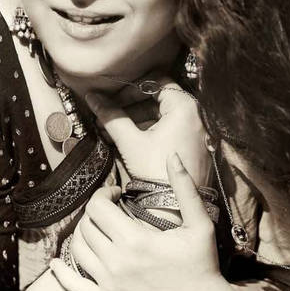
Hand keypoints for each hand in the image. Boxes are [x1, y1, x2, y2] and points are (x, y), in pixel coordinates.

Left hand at [52, 154, 234, 290]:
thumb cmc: (202, 266)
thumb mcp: (199, 224)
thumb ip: (184, 187)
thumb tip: (173, 156)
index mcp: (135, 240)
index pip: (98, 207)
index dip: (102, 194)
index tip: (115, 194)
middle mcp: (116, 261)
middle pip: (87, 225)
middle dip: (95, 211)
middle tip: (108, 209)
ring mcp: (109, 284)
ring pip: (78, 250)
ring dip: (82, 233)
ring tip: (96, 228)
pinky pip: (75, 287)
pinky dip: (62, 273)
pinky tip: (57, 263)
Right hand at [87, 77, 211, 185]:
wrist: (177, 208)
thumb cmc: (156, 171)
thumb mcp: (130, 141)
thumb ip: (111, 116)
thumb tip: (91, 98)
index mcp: (185, 107)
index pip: (156, 82)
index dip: (131, 88)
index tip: (112, 100)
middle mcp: (197, 115)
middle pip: (159, 99)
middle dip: (131, 107)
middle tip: (109, 116)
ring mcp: (198, 132)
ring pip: (164, 116)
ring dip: (138, 121)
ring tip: (114, 132)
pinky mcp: (195, 147)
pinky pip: (172, 130)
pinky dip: (151, 132)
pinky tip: (131, 143)